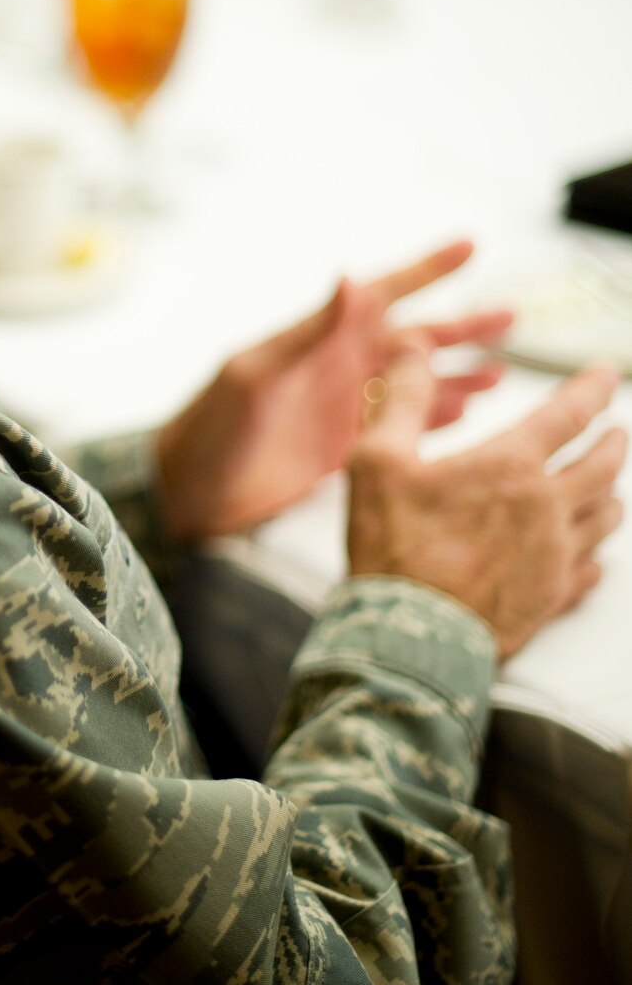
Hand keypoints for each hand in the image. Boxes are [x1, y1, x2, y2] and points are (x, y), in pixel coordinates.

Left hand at [153, 240, 510, 540]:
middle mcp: (339, 370)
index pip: (383, 294)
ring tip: (502, 371)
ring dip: (457, 377)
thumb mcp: (256, 373)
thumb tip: (351, 276)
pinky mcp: (346, 450)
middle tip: (511, 316)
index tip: (469, 245)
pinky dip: (436, 420)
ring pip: (416, 386)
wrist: (186, 491)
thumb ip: (309, 329)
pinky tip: (466, 417)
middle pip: (414, 340)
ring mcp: (345, 409)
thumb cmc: (209, 426)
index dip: (427, 269)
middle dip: (462, 327)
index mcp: (320, 341)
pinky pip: (403, 426)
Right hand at [348, 345, 624, 657]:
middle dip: (612, 440)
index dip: (593, 388)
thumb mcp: (377, 460)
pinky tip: (591, 555)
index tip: (607, 374)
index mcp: (509, 467)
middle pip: (602, 465)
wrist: (407, 636)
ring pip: (605, 517)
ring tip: (607, 485)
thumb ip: (402, 399)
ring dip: (610, 493)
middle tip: (615, 429)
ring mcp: (554, 557)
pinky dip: (596, 554)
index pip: (568, 414)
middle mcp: (545, 508)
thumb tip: (411, 348)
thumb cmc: (392, 548)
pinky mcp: (551, 598)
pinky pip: (592, 571)